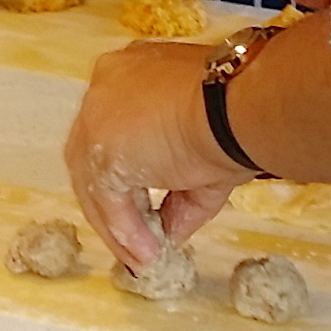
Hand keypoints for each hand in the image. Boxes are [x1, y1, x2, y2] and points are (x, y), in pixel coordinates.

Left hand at [64, 40, 249, 272]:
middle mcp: (106, 87)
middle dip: (119, 203)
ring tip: (144, 257)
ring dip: (120, 225)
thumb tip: (170, 234)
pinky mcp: (99, 149)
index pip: (118, 129)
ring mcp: (96, 116)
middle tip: (141, 239)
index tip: (146, 206)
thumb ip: (181, 195)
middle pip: (98, 157)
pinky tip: (145, 253)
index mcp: (132, 73)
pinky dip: (125, 230)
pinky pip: (109, 200)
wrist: (234, 107)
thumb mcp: (205, 156)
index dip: (131, 172)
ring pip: (97, 182)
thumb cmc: (233, 117)